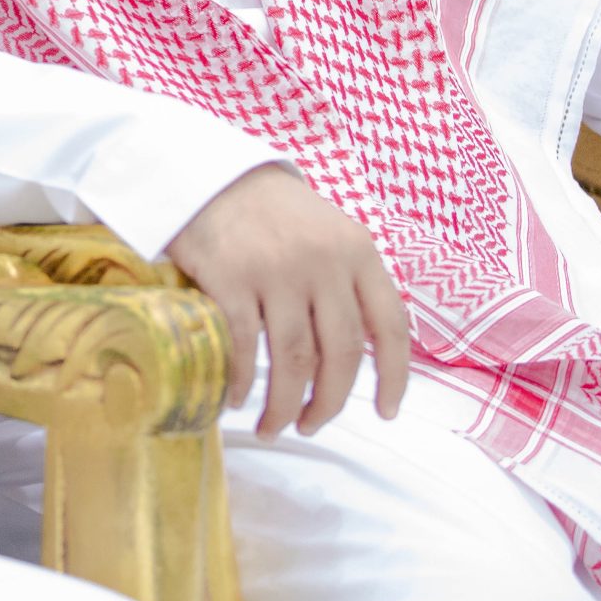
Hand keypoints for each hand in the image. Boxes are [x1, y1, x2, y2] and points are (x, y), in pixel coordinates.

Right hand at [164, 163, 411, 436]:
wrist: (207, 174)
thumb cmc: (272, 213)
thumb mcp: (328, 233)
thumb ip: (349, 282)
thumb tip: (363, 355)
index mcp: (358, 250)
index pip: (391, 326)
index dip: (394, 378)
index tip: (386, 412)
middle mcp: (323, 261)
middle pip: (340, 355)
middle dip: (329, 403)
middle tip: (311, 424)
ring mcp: (276, 270)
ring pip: (293, 360)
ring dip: (285, 405)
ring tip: (274, 426)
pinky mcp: (229, 278)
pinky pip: (244, 346)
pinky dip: (242, 380)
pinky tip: (239, 397)